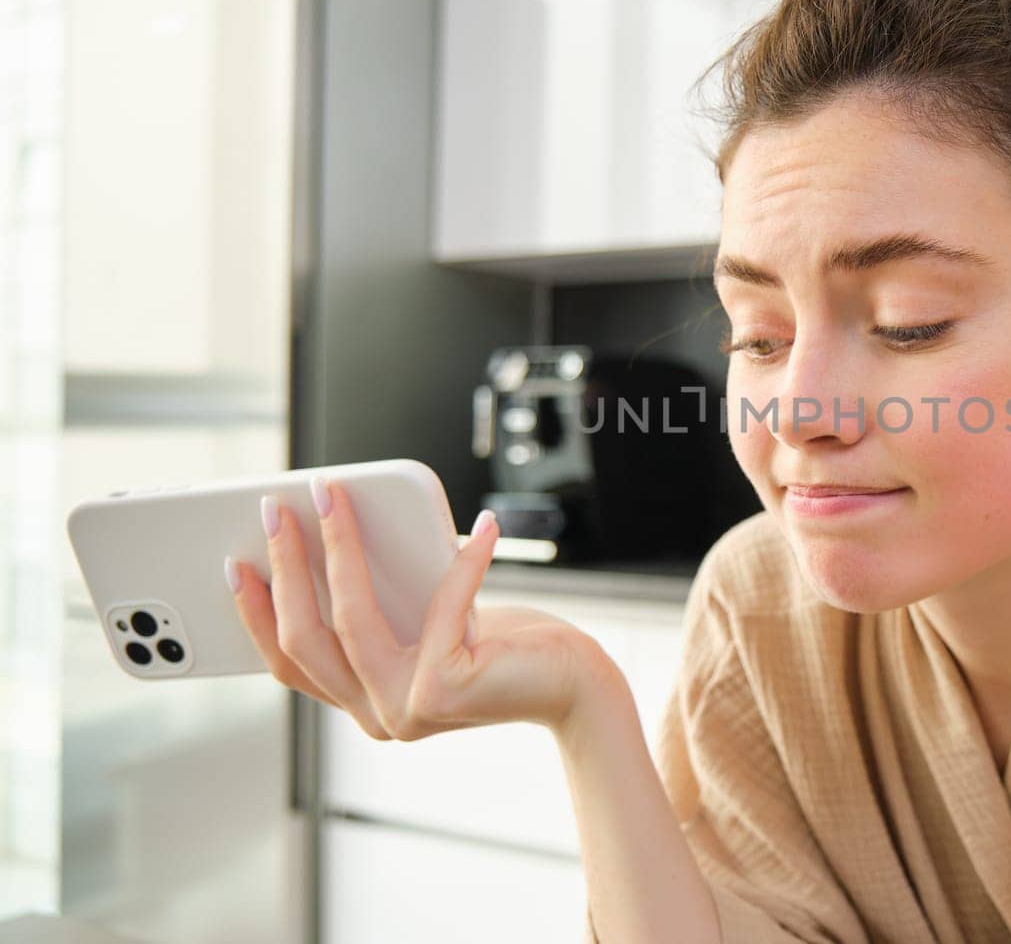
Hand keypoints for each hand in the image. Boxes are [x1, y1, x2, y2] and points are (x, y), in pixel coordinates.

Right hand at [229, 477, 614, 741]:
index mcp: (364, 703)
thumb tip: (337, 528)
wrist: (572, 686)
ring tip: (335, 497)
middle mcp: (378, 717)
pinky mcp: (447, 689)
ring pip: (351, 620)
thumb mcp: (431, 618)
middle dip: (285, 566)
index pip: (291, 661)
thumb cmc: (502, 644)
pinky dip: (463, 558)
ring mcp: (407, 709)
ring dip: (338, 549)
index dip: (256, 614)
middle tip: (276, 509)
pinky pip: (443, 605)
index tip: (234, 563)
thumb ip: (385, 601)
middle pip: (307, 637)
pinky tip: (483, 524)